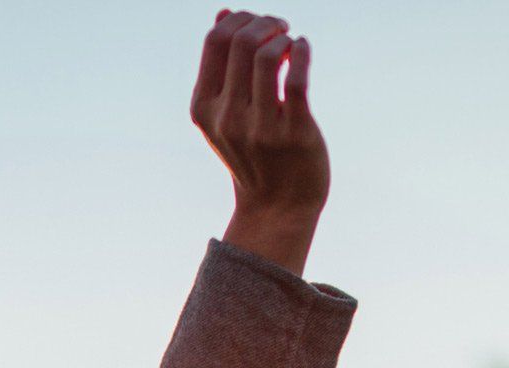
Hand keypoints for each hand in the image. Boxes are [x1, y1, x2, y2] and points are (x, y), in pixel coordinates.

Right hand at [190, 11, 330, 275]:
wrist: (277, 207)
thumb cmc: (254, 154)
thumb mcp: (226, 113)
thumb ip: (222, 66)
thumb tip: (224, 13)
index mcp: (205, 110)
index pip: (215, 41)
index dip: (240, 19)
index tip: (259, 26)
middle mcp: (229, 119)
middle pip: (242, 41)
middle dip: (265, 22)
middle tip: (280, 29)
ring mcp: (261, 128)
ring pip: (269, 55)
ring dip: (284, 35)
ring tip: (291, 43)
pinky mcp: (294, 133)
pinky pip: (299, 77)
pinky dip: (303, 50)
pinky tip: (303, 49)